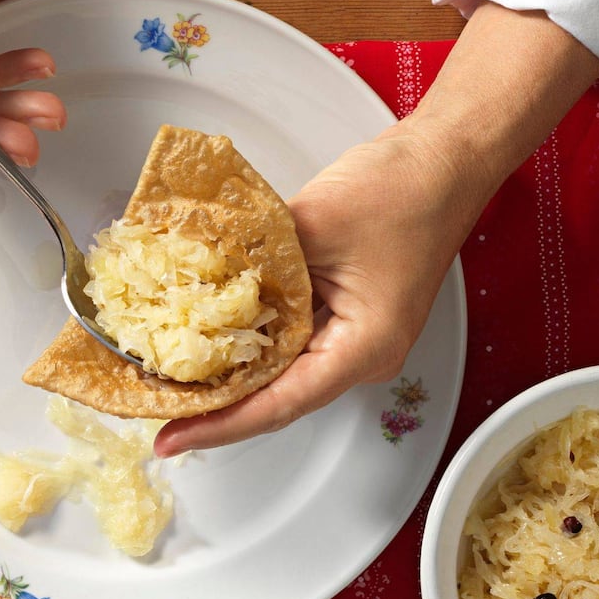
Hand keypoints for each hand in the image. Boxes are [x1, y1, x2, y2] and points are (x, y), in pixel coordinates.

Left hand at [153, 2, 598, 456]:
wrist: (444, 160)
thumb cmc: (400, 192)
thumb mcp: (311, 225)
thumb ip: (255, 263)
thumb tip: (199, 281)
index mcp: (361, 350)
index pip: (277, 404)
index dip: (218, 424)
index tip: (170, 437)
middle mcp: (359, 356)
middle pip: (275, 395)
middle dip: (214, 403)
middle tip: (154, 407)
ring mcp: (351, 335)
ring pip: (279, 369)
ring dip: (228, 370)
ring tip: (169, 378)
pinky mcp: (343, 312)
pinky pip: (288, 338)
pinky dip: (248, 338)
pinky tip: (205, 332)